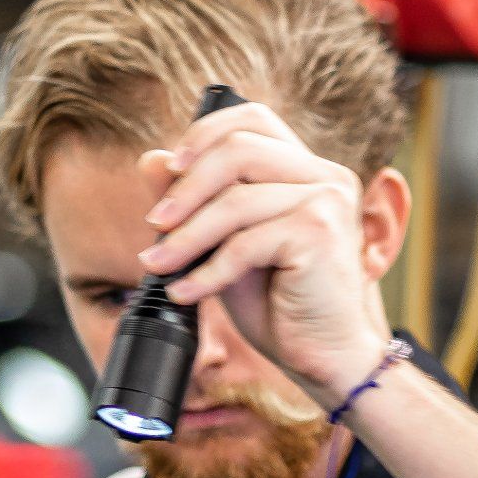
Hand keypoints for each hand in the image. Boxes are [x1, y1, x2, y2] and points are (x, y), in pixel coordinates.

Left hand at [134, 101, 390, 405]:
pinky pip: (244, 243)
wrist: (326, 357)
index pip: (252, 119)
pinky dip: (207, 270)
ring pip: (235, 200)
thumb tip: (150, 158)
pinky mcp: (319, 233)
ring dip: (186, 236)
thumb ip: (196, 203)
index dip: (205, 134)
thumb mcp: (227, 245)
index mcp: (307, 170)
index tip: (170, 168)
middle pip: (238, 149)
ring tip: (158, 265)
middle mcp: (324, 175)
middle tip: (155, 224)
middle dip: (185, 188)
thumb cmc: (282, 304)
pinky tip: (187, 292)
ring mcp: (326, 200)